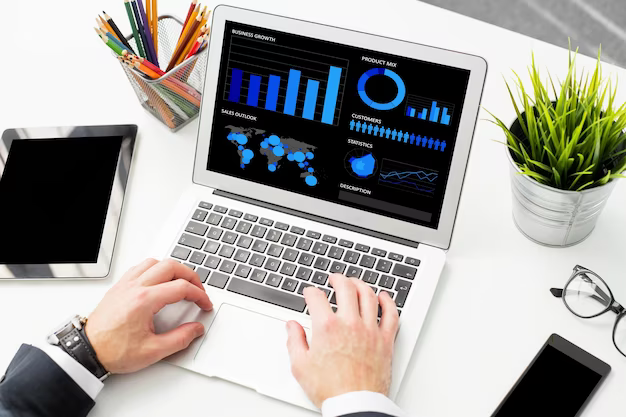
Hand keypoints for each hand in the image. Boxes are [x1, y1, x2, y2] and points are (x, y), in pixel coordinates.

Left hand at [85, 259, 212, 373]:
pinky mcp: (119, 286)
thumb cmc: (112, 350)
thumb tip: (195, 329)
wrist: (86, 351)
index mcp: (145, 300)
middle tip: (198, 290)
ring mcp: (126, 284)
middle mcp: (135, 286)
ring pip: (155, 262)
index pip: (181, 287)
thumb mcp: (152, 352)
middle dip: (191, 276)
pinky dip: (156, 269)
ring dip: (173, 269)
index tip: (204, 304)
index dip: (199, 295)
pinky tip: (160, 280)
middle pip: (171, 266)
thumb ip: (180, 339)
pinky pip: (141, 267)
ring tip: (182, 282)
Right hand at [286, 274, 398, 407]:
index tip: (310, 293)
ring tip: (354, 283)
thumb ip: (295, 341)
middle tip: (334, 279)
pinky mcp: (385, 340)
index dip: (310, 292)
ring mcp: (370, 330)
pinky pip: (391, 314)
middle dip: (337, 279)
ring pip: (368, 295)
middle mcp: (350, 323)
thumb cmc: (330, 389)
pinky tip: (383, 297)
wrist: (355, 404)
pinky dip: (388, 301)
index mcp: (327, 327)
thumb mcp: (301, 366)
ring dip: (360, 284)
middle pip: (346, 287)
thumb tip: (292, 327)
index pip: (317, 297)